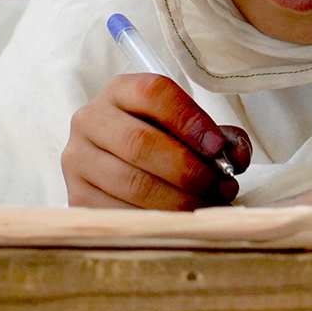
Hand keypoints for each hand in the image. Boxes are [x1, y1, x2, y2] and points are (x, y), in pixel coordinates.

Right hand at [63, 74, 252, 209]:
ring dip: (180, 198)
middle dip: (189, 169)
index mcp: (120, 91)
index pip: (154, 94)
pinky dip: (159, 219)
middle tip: (222, 185)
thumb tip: (235, 157)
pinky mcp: (77, 195)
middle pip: (141, 142)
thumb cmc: (165, 141)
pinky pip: (119, 211)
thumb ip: (222, 137)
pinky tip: (183, 218)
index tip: (219, 148)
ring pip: (132, 182)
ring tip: (210, 202)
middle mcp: (90, 120)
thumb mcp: (191, 127)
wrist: (118, 162)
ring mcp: (77, 159)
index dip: (191, 121)